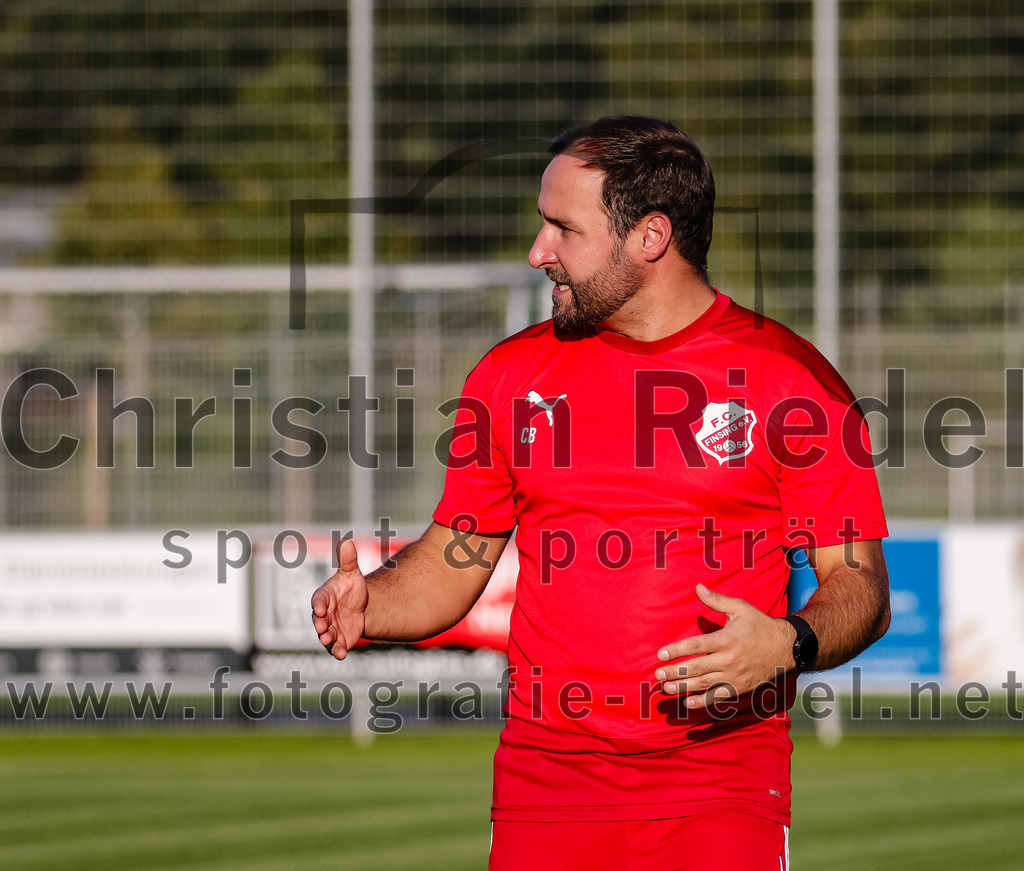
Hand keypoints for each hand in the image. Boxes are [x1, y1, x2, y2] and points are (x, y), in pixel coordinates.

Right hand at [310, 538, 367, 660]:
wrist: (362, 606)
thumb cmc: (351, 588)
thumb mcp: (351, 573)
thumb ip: (348, 560)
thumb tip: (346, 541)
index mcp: (323, 597)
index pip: (318, 600)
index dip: (318, 605)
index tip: (320, 609)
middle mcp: (323, 615)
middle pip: (319, 621)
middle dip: (320, 624)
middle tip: (323, 628)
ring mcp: (330, 628)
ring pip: (325, 636)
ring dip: (327, 639)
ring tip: (330, 640)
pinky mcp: (339, 640)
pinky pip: (335, 647)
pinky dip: (337, 651)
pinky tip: (342, 654)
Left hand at [654, 584, 794, 708]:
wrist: (786, 648)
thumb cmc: (759, 625)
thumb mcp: (740, 608)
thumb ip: (717, 600)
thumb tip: (698, 588)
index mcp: (727, 639)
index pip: (696, 645)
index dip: (677, 650)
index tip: (661, 654)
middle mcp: (729, 660)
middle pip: (697, 667)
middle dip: (675, 672)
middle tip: (658, 674)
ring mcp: (734, 676)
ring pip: (704, 684)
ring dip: (683, 688)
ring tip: (666, 688)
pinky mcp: (739, 688)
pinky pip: (718, 697)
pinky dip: (702, 702)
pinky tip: (687, 703)